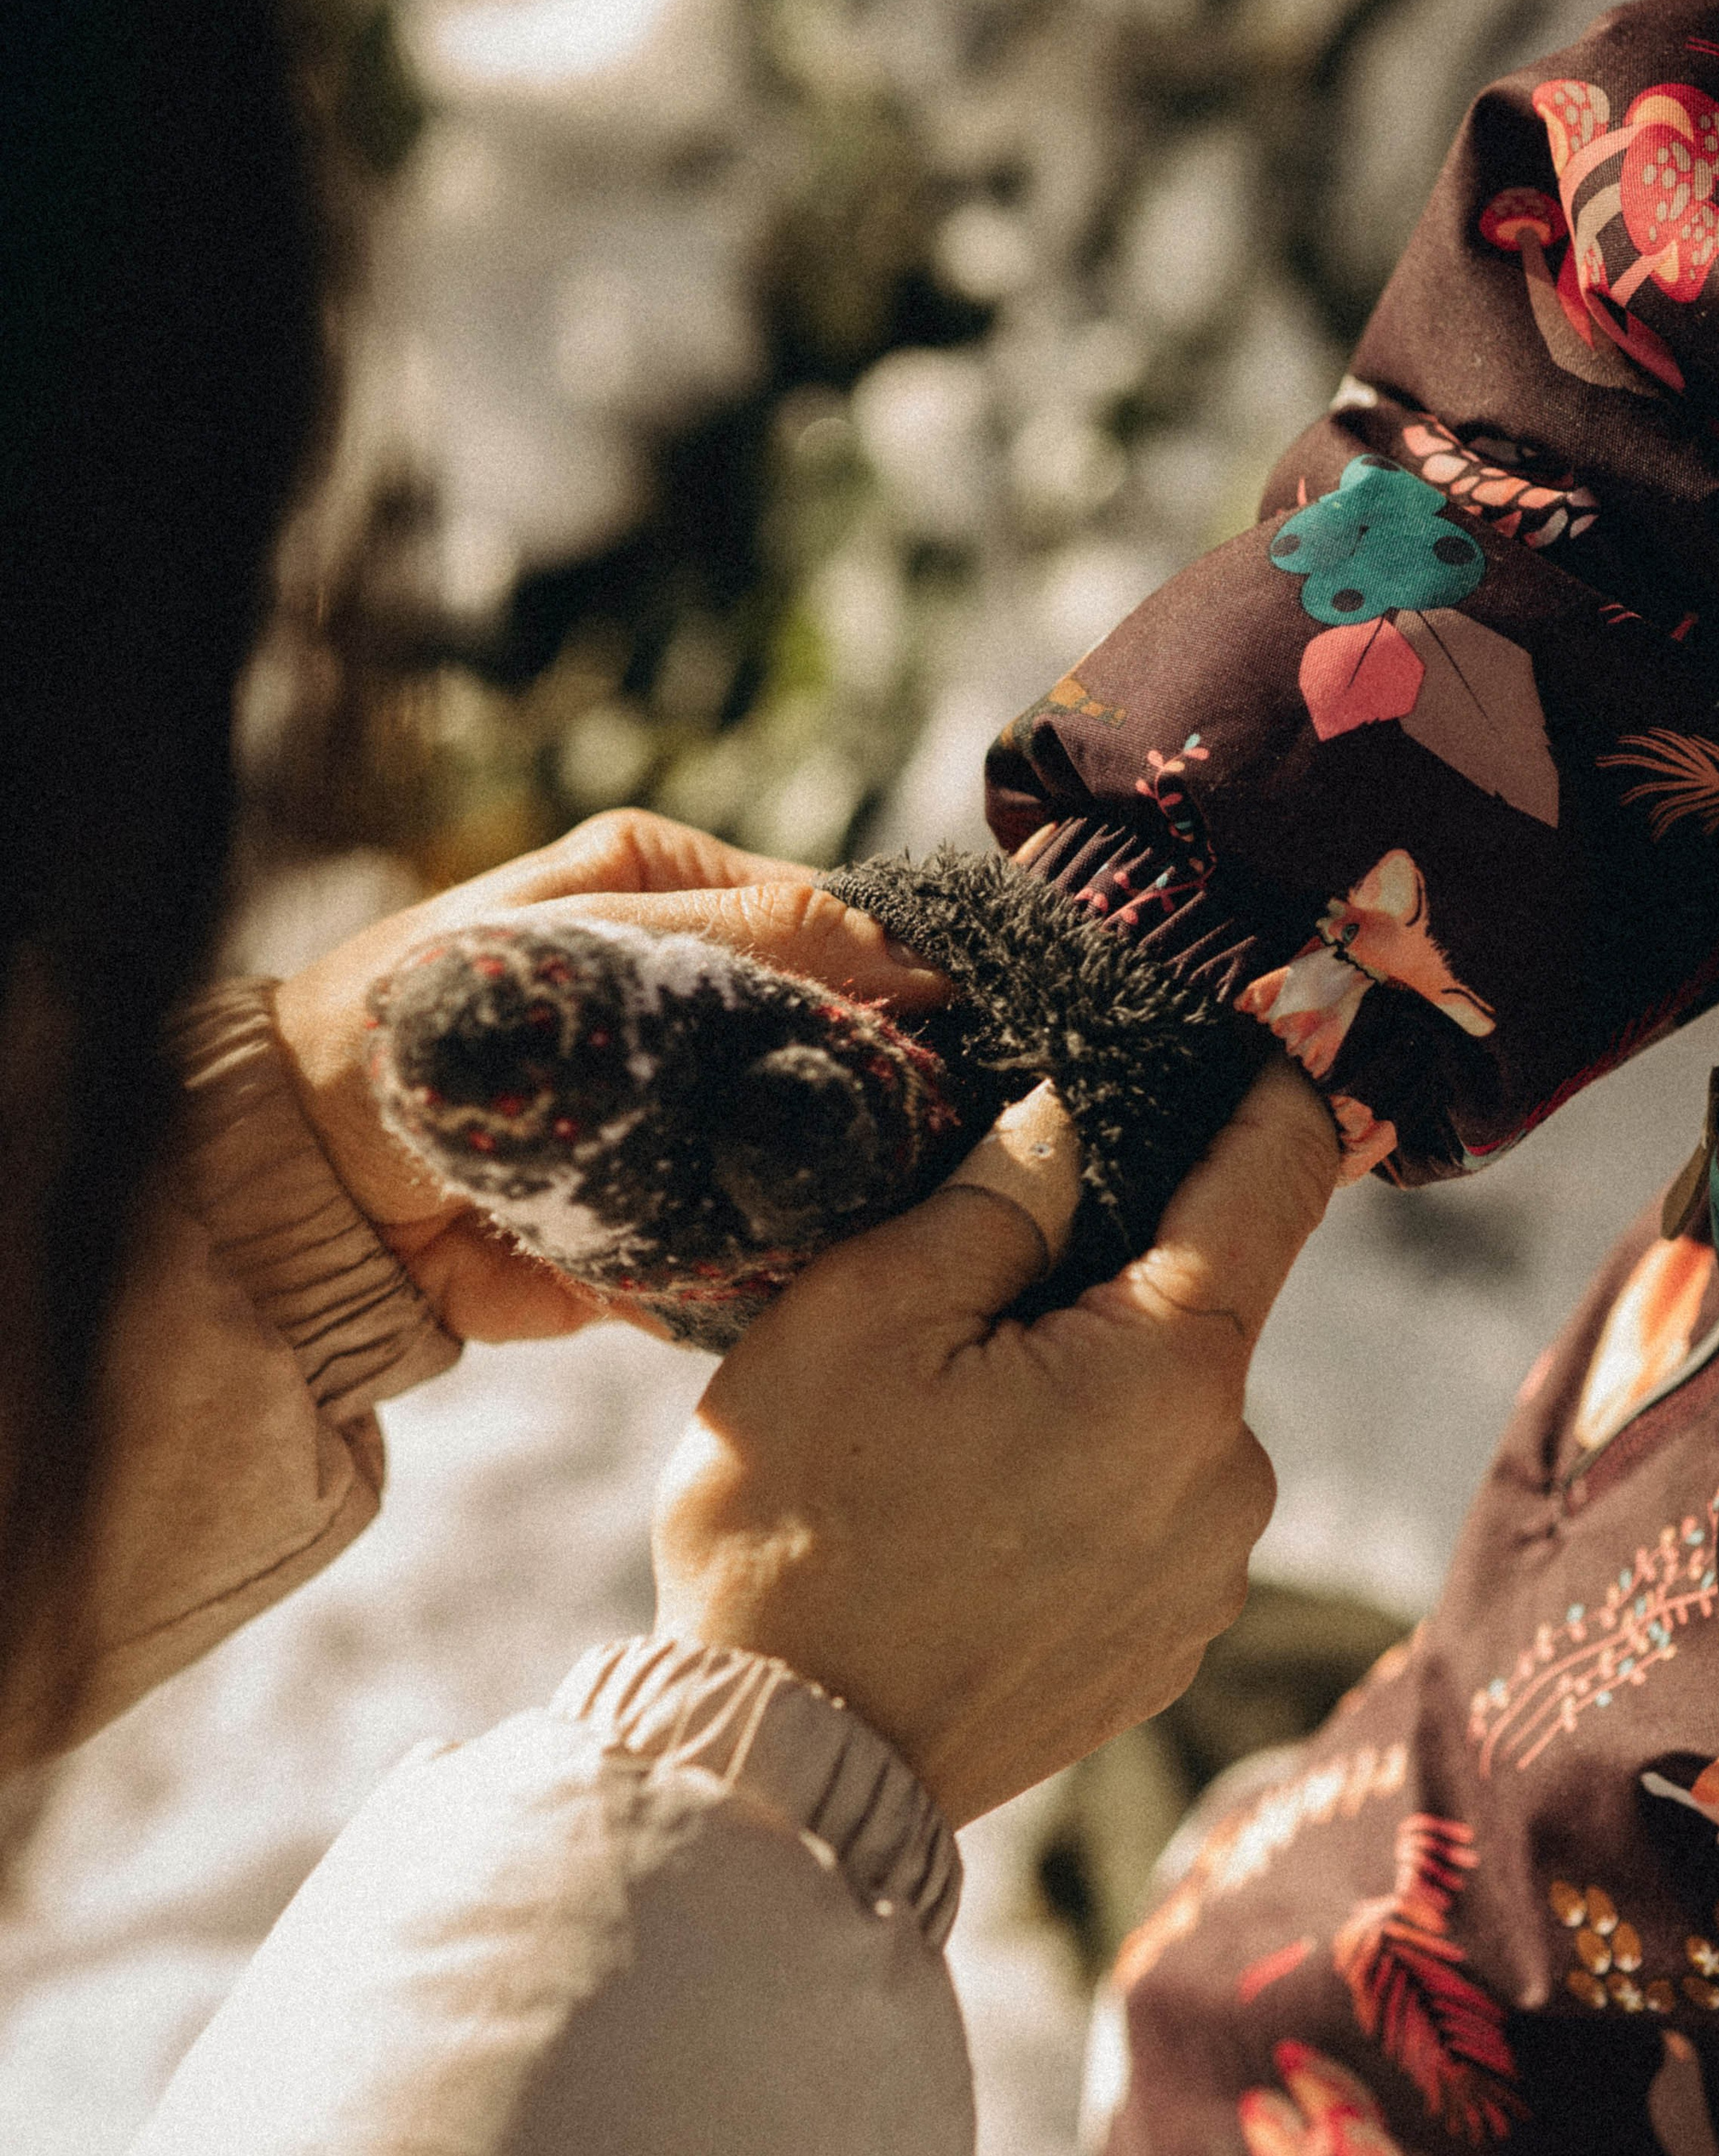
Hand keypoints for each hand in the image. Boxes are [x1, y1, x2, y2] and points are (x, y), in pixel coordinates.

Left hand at [269, 811, 948, 1343]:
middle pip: (840, 1042)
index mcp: (675, 894)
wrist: (309, 1187)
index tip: (972, 1027)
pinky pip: (762, 1241)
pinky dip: (787, 1260)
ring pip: (815, 1146)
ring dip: (849, 1182)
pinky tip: (829, 1261)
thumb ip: (751, 935)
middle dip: (889, 1090)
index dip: (905, 977)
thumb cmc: (431, 1021)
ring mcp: (688, 1117)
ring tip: (900, 1205)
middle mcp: (694, 1000)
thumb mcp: (596, 938)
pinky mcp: (672, 1220)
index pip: (835, 926)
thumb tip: (912, 947)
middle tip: (950, 1130)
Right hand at [650, 1061, 1339, 1824]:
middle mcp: (1230, 1479)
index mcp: (1172, 1375)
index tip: (1270, 1035)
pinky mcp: (1164, 1652)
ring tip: (941, 1436)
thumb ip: (994, 1199)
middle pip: (1194, 1312)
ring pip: (1162, 1420)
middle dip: (1104, 1278)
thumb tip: (1068, 1121)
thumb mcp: (863, 1315)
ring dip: (1083, 1394)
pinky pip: (1141, 1519)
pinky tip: (965, 1522)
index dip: (1272, 1093)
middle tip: (966, 1296)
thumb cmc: (803, 1531)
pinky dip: (1076, 1490)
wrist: (783, 1769)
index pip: (1272, 1183)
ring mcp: (1206, 1581)